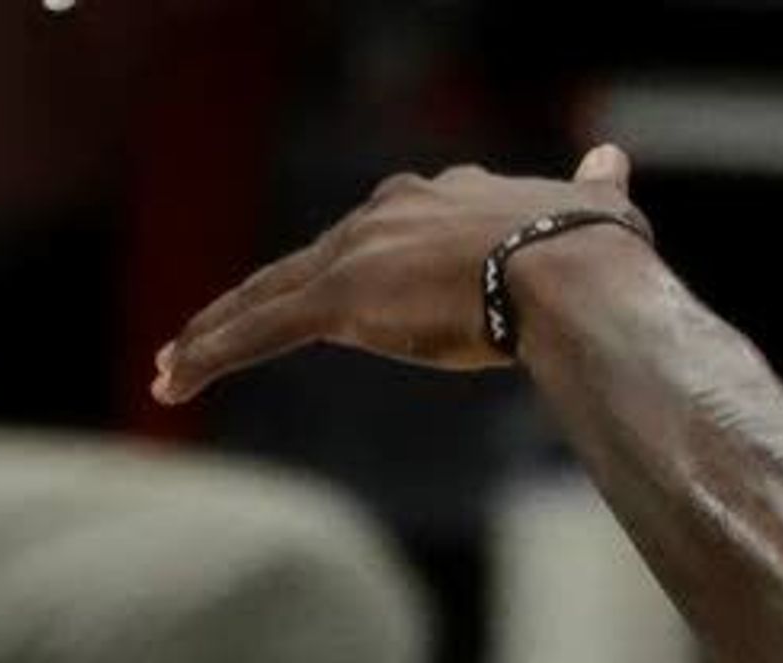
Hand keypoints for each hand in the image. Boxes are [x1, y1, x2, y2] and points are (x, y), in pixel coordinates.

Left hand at [153, 144, 642, 400]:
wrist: (572, 271)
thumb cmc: (592, 249)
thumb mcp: (589, 210)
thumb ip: (588, 192)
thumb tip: (612, 162)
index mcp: (432, 202)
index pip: (362, 243)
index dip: (330, 272)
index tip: (308, 299)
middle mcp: (383, 216)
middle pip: (296, 267)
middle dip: (247, 305)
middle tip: (198, 335)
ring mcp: (357, 256)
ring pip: (262, 298)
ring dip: (210, 335)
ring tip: (169, 369)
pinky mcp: (341, 300)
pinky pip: (259, 330)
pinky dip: (211, 353)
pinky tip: (173, 381)